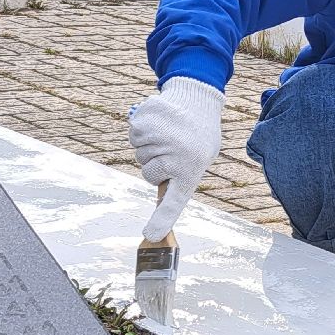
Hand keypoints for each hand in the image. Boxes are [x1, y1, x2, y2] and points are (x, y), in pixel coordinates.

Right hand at [128, 76, 224, 240]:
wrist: (197, 98)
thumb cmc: (199, 135)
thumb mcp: (201, 157)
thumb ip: (179, 180)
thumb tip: (160, 209)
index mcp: (192, 168)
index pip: (175, 200)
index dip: (163, 218)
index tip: (151, 235)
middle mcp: (175, 155)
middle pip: (149, 176)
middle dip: (157, 166)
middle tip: (175, 148)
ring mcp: (159, 138)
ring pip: (140, 156)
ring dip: (151, 147)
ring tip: (170, 133)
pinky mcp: (144, 121)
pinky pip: (134, 137)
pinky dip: (143, 132)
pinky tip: (160, 123)